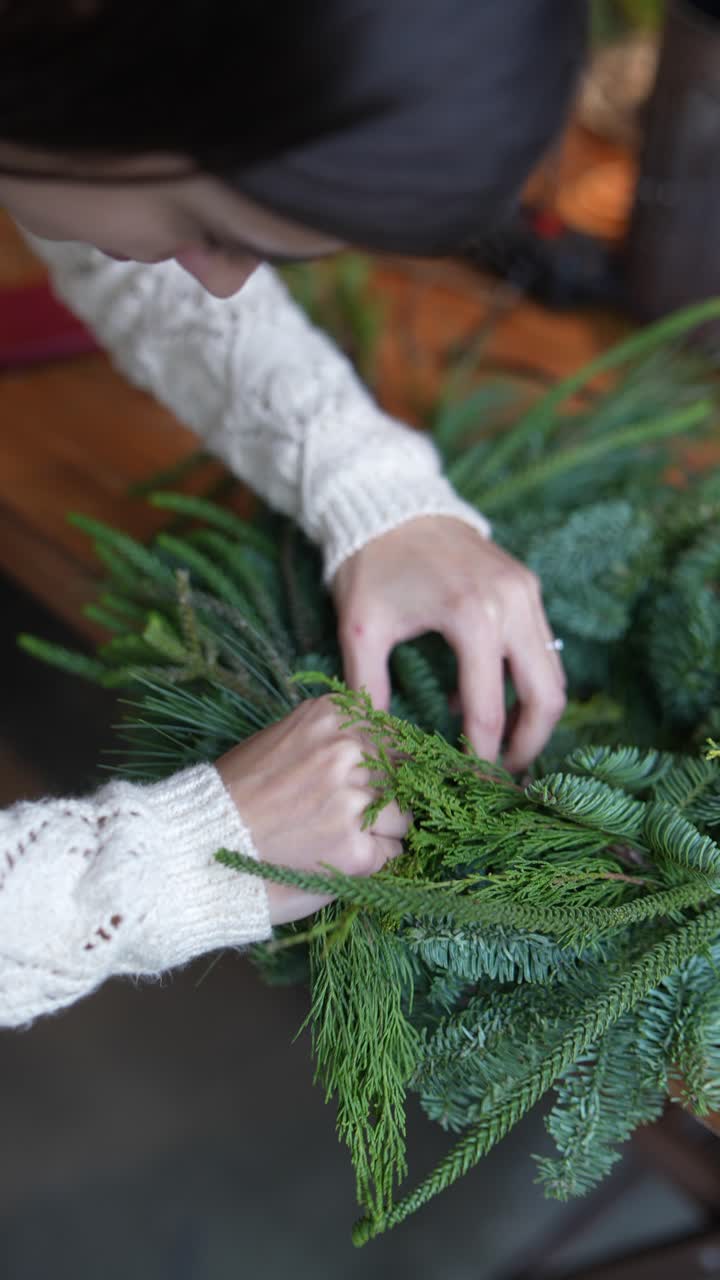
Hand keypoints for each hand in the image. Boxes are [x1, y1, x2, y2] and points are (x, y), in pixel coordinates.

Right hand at [216, 695, 408, 925]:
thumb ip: (330, 741)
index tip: (362, 782)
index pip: (390, 736)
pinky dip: (370, 862)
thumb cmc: (235, 798)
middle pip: (400, 774)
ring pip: (402, 816)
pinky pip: (391, 854)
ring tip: (334, 840)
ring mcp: (354, 801)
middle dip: (382, 797)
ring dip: (379, 831)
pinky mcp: (357, 851)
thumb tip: (383, 751)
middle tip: (341, 818)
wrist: (196, 847)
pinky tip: (333, 861)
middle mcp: (346, 751)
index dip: (381, 765)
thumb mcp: (281, 742)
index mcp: (330, 716)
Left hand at [331, 517, 565, 772]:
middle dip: (528, 744)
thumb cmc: (370, 565)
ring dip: (533, 716)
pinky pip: (541, 647)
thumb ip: (369, 691)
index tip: (468, 784)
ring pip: (553, 673)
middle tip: (502, 778)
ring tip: (501, 748)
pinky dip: (524, 681)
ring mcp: (527, 592)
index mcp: (472, 617)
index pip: (487, 708)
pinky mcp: (528, 585)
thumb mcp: (361, 631)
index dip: (479, 756)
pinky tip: (483, 699)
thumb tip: (378, 748)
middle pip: (546, 696)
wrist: (389, 502)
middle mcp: (513, 604)